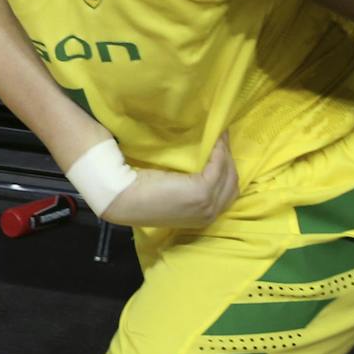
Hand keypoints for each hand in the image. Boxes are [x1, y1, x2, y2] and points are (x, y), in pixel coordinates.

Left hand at [100, 134, 238, 227]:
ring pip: (228, 176)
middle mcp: (209, 215)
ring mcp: (207, 205)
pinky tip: (216, 139)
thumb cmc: (137, 191)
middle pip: (232, 185)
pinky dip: (219, 152)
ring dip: (226, 154)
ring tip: (220, 135)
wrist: (121, 195)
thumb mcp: (169, 192)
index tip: (223, 151)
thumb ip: (184, 185)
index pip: (226, 193)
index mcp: (201, 217)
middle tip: (223, 139)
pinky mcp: (201, 192)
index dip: (227, 171)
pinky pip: (218, 167)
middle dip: (230, 161)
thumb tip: (191, 165)